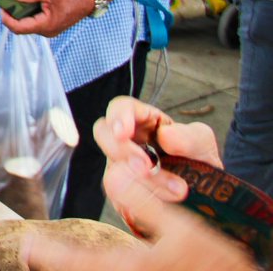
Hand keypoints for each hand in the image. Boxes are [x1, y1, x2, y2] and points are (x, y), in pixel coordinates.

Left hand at [0, 0, 95, 36]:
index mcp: (46, 26)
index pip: (18, 28)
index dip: (6, 18)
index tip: (1, 6)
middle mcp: (47, 30)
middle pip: (21, 27)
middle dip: (11, 14)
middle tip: (5, 0)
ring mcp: (50, 28)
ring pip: (28, 23)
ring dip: (20, 12)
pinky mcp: (52, 23)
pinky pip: (36, 20)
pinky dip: (28, 11)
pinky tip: (25, 0)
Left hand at [24, 162, 257, 270]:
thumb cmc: (214, 263)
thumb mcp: (183, 229)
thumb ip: (146, 200)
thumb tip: (115, 170)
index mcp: (133, 266)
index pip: (82, 259)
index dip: (52, 253)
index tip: (27, 244)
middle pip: (84, 268)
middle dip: (55, 259)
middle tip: (28, 249)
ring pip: (96, 269)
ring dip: (73, 260)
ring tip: (46, 253)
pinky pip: (110, 267)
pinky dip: (93, 263)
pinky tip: (87, 258)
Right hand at [93, 96, 219, 200]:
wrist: (206, 201)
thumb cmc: (198, 165)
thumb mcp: (203, 146)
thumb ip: (190, 137)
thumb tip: (165, 135)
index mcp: (143, 122)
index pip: (121, 108)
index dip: (118, 117)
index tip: (123, 132)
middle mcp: (125, 143)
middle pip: (103, 134)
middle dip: (121, 150)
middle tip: (146, 167)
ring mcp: (120, 169)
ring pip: (112, 170)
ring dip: (143, 182)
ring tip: (177, 190)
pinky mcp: (122, 197)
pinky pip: (120, 198)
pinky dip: (145, 201)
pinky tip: (168, 202)